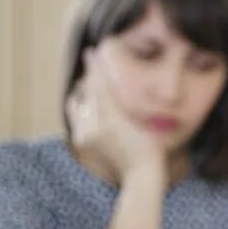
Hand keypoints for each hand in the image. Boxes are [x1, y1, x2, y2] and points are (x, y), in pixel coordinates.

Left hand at [66, 51, 164, 179]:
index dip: (95, 66)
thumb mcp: (142, 121)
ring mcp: (84, 134)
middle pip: (85, 92)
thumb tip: (113, 84)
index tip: (91, 51)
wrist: (140, 177)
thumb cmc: (150, 149)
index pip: (98, 84)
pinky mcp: (82, 142)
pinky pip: (77, 118)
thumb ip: (124, 102)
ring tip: (90, 86)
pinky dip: (81, 108)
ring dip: (83, 93)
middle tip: (94, 68)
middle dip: (89, 79)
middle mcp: (92, 123)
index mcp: (109, 116)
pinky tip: (88, 107)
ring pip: (77, 105)